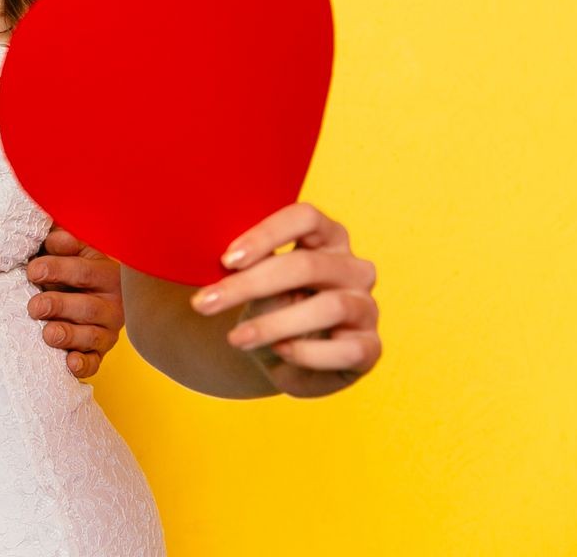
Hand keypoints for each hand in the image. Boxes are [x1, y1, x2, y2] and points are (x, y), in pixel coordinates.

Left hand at [26, 225, 123, 379]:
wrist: (88, 293)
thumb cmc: (74, 268)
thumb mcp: (73, 250)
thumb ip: (63, 241)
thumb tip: (54, 237)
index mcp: (107, 274)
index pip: (84, 271)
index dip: (58, 269)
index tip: (32, 270)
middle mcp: (112, 304)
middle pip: (87, 307)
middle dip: (59, 306)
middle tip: (35, 306)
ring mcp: (107, 331)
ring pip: (91, 336)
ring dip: (69, 336)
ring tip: (48, 334)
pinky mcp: (99, 353)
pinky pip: (94, 362)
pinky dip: (83, 365)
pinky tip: (70, 364)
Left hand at [190, 201, 379, 397]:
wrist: (283, 358)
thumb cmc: (269, 306)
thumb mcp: (254, 282)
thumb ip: (245, 266)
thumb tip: (220, 258)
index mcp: (327, 237)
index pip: (305, 217)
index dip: (266, 235)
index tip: (226, 260)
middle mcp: (353, 267)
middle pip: (307, 265)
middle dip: (250, 285)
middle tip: (206, 303)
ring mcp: (366, 306)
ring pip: (329, 307)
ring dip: (273, 324)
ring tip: (235, 338)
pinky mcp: (370, 347)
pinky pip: (345, 349)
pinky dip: (307, 353)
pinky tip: (281, 353)